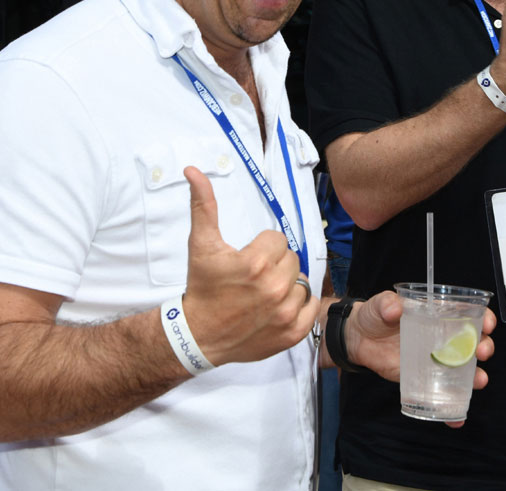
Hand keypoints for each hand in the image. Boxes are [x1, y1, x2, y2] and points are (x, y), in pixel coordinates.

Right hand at [181, 167, 320, 365]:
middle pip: (291, 259)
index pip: (278, 240)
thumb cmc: (202, 288)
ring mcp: (285, 312)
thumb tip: (193, 170)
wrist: (199, 336)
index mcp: (255, 263)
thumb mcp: (201, 245)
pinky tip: (279, 307)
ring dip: (287, 284)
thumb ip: (202, 205)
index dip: (262, 248)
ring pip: (301, 281)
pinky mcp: (293, 332)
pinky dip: (300, 305)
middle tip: (255, 277)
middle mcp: (274, 288)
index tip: (247, 260)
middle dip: (275, 264)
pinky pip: (312, 306)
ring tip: (264, 293)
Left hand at [343, 292, 495, 429]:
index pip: (470, 314)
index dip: (484, 318)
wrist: (359, 340)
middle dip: (484, 347)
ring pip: (465, 370)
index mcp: (439, 314)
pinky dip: (453, 409)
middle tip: (480, 352)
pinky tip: (456, 419)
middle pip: (474, 342)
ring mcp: (437, 360)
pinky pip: (443, 394)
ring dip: (477, 377)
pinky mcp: (425, 379)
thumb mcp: (379, 305)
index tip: (487, 323)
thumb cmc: (375, 316)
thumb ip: (386, 304)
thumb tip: (394, 308)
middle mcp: (444, 337)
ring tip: (478, 381)